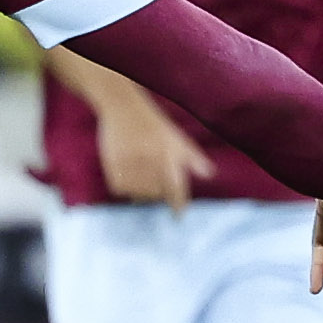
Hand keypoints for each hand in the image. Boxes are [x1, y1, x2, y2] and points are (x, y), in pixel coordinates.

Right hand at [94, 83, 212, 203]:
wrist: (122, 106)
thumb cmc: (153, 124)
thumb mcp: (176, 137)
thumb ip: (193, 157)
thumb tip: (210, 175)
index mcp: (169, 154)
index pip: (176, 189)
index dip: (178, 205)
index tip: (178, 217)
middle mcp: (150, 160)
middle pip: (155, 194)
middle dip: (157, 193)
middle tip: (154, 184)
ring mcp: (130, 163)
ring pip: (137, 194)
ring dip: (141, 192)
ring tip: (140, 176)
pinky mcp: (112, 164)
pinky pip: (120, 189)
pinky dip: (124, 187)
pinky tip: (127, 174)